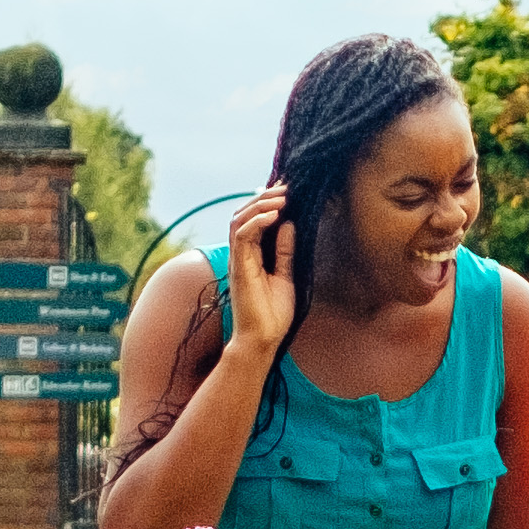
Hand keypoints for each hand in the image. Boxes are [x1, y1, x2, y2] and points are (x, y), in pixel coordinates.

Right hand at [221, 184, 301, 362]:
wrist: (263, 340)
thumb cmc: (273, 314)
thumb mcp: (286, 276)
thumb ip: (285, 251)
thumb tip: (289, 224)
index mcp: (251, 256)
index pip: (252, 220)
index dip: (267, 203)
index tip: (287, 190)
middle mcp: (241, 255)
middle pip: (242, 215)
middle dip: (264, 198)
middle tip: (286, 189)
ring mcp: (238, 261)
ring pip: (239, 220)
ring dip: (260, 205)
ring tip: (282, 197)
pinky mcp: (239, 268)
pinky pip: (242, 236)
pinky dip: (257, 221)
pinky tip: (276, 215)